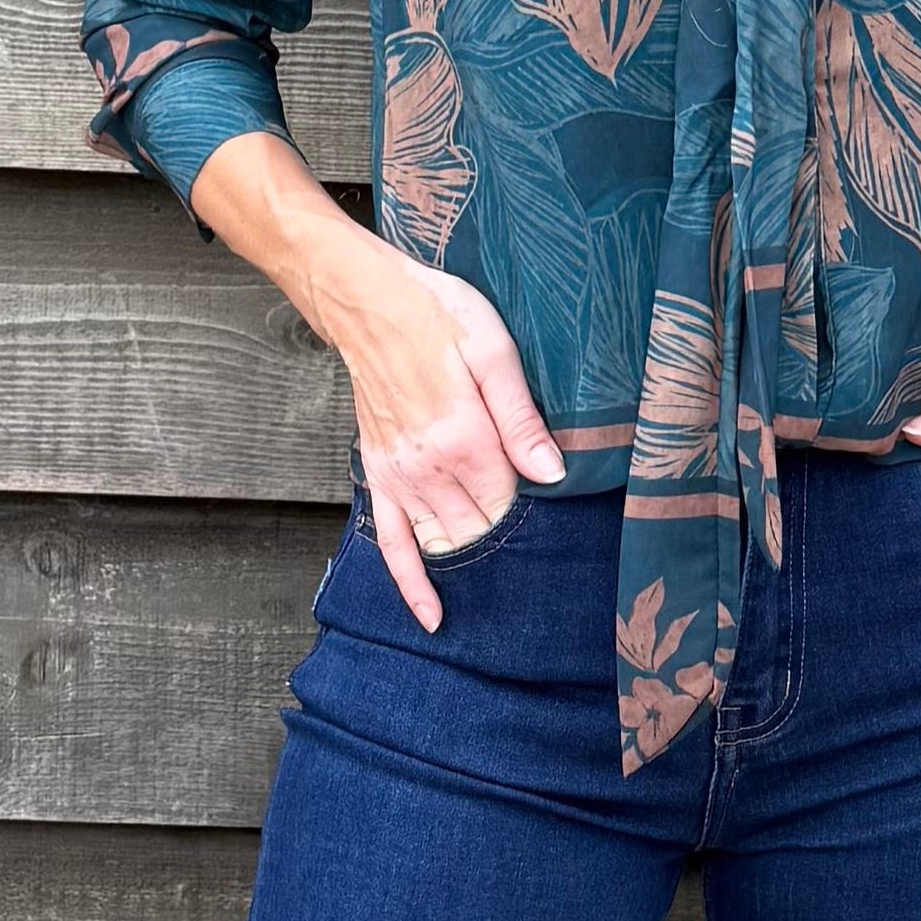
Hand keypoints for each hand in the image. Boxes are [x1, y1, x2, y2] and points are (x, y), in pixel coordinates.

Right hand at [314, 230, 564, 629]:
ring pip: (445, 540)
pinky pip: (391, 544)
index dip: (532, 498)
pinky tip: (433, 616)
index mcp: (463, 439)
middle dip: (507, 530)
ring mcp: (399, 478)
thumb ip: (521, 418)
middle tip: (531, 525)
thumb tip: (552, 473)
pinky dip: (411, 583)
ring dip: (472, 558)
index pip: (511, 499)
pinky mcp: (378, 478)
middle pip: (481, 526)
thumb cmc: (435, 315)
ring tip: (501, 575)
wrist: (368, 304)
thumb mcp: (492, 351)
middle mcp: (428, 469)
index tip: (546, 487)